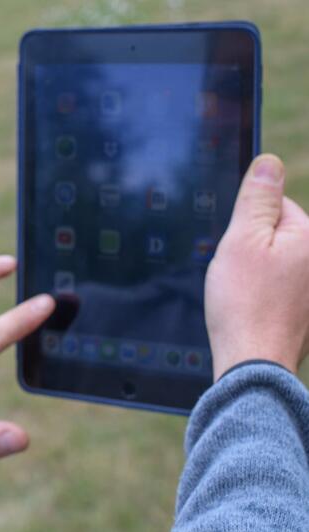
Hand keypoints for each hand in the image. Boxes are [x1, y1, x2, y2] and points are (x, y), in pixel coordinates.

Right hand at [206, 154, 308, 379]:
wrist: (253, 363)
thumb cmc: (246, 303)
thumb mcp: (242, 239)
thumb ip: (257, 198)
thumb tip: (270, 161)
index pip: (276, 205)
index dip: (246, 224)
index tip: (236, 251)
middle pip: (279, 235)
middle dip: (253, 249)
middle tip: (238, 277)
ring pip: (278, 264)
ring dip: (258, 275)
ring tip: (244, 297)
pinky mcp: (308, 314)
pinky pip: (281, 290)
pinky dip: (266, 297)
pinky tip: (252, 311)